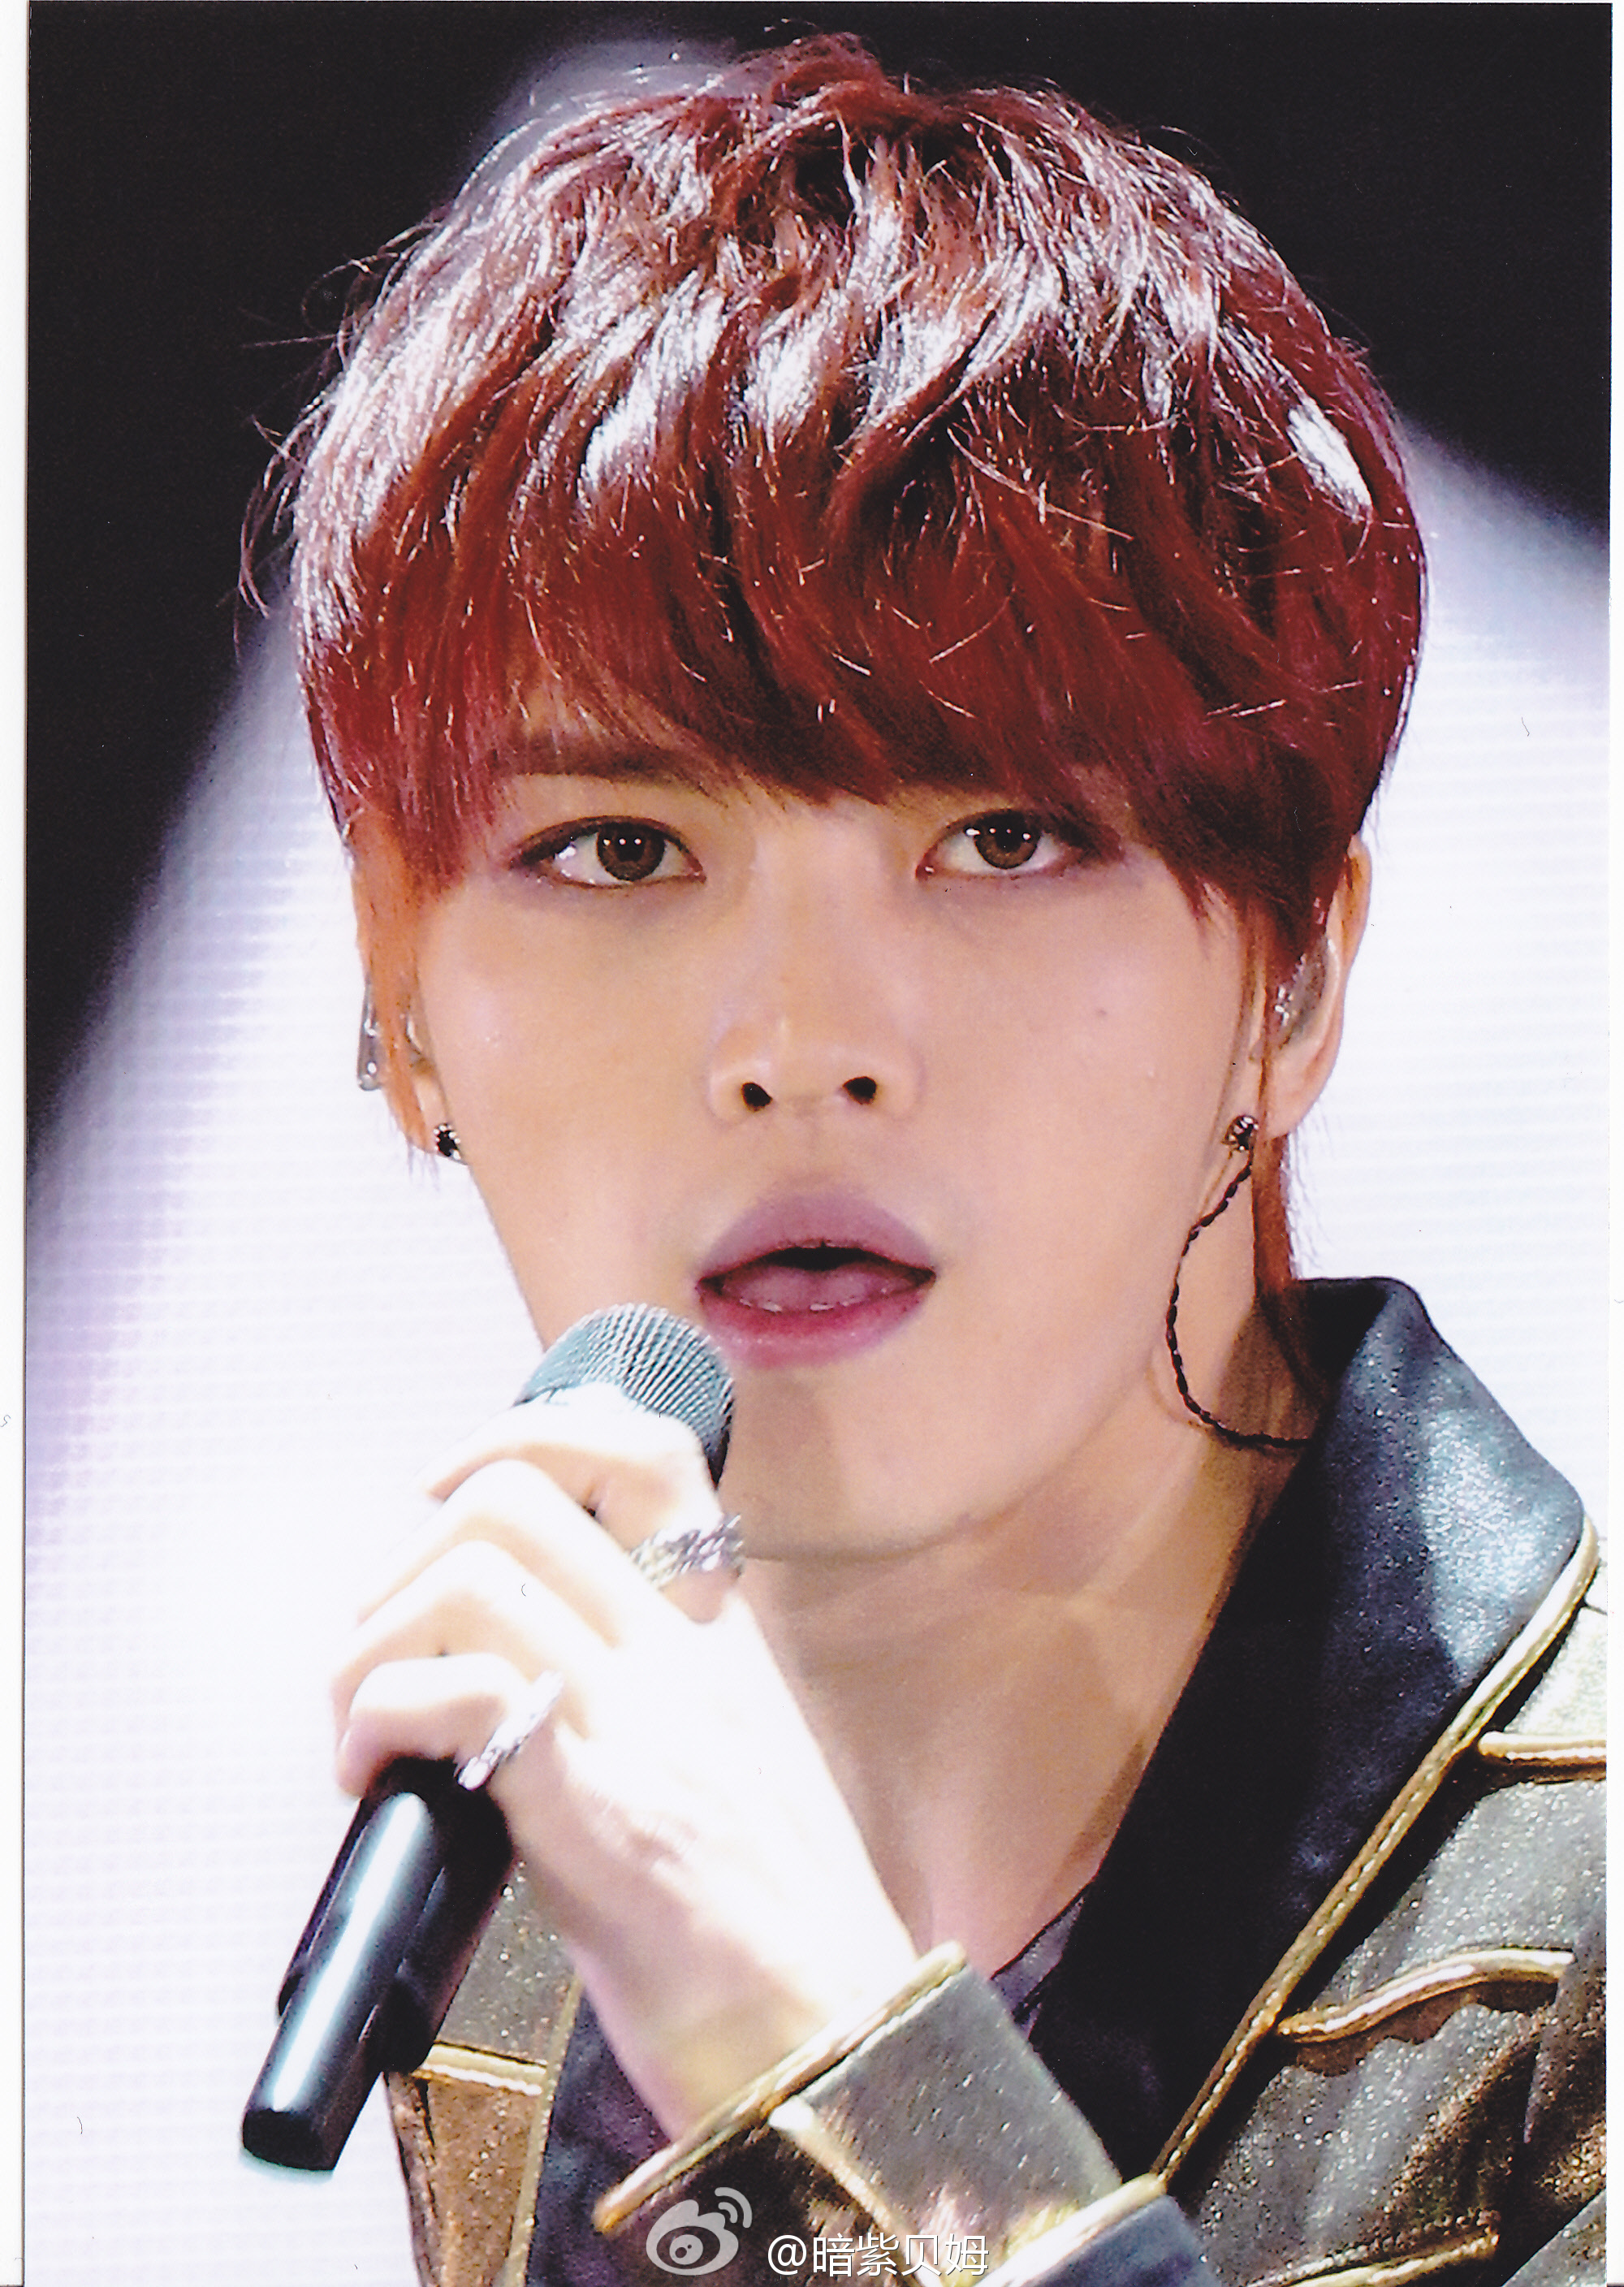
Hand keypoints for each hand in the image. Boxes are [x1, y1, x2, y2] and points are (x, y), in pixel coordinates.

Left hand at [330, 1386, 917, 2133]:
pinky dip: (378, 1718)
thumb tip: (515, 1688)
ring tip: (363, 1724)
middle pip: (518, 1496)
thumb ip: (650, 1710)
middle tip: (386, 1637)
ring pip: (467, 1576)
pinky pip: (453, 1692)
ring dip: (374, 1640)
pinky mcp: (592, 1805)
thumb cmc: (773, 1943)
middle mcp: (683, 1660)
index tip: (453, 1488)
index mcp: (718, 1647)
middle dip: (410, 1546)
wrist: (837, 2053)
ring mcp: (639, 1722)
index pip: (652, 1452)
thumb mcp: (730, 1778)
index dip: (533, 1434)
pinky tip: (371, 1780)